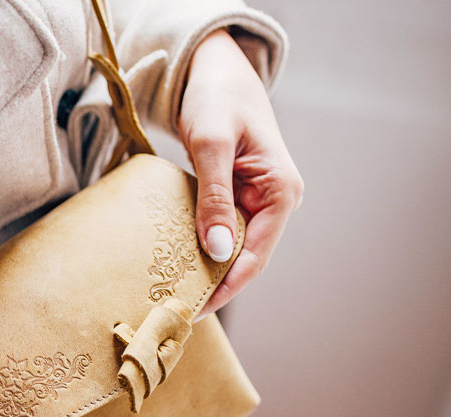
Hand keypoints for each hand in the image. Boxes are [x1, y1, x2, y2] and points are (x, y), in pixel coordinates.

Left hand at [178, 29, 304, 317]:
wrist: (217, 70)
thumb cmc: (217, 99)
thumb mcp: (211, 144)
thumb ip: (214, 197)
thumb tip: (216, 251)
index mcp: (281, 193)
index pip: (254, 258)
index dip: (224, 289)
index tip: (191, 312)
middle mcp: (276, 202)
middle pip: (244, 261)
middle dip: (212, 287)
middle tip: (172, 313)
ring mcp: (258, 201)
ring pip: (232, 250)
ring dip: (204, 272)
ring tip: (169, 297)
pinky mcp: (238, 197)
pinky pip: (220, 232)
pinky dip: (199, 250)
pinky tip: (173, 266)